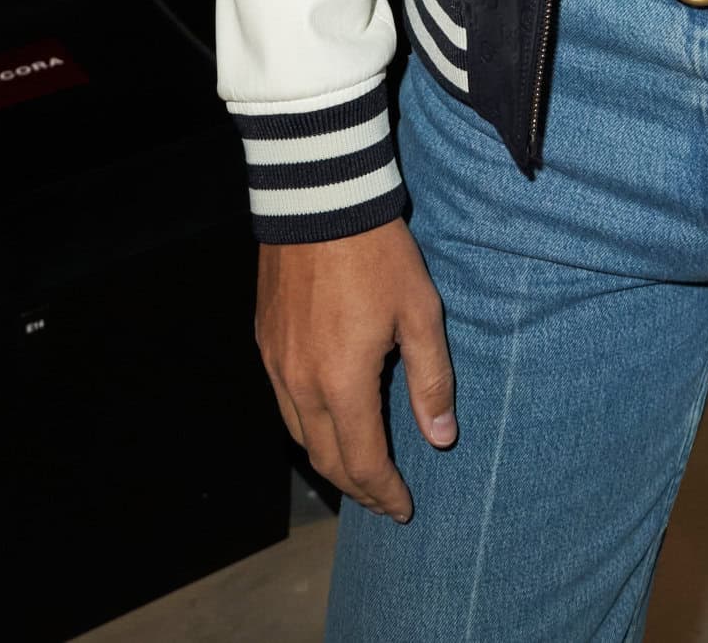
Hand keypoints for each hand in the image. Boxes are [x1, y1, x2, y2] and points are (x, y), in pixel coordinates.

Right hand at [255, 217, 456, 519]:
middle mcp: (300, 383)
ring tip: (359, 468)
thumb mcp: (420, 312)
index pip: (363, 462)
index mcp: (341, 383)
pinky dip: (309, 424)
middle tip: (383, 499)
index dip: (384, 493)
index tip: (403, 508)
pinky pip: (284, 401)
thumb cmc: (377, 254)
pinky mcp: (265, 341)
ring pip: (299, 434)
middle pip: (325, 459)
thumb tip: (441, 436)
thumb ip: (431, 379)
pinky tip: (329, 417)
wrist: (319, 199)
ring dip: (330, 458)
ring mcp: (276, 363)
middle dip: (357, 486)